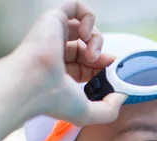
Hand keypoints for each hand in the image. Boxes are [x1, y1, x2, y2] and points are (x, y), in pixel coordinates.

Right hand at [10, 1, 125, 124]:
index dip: (104, 66)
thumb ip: (110, 110)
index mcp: (60, 73)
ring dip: (97, 39)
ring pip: (84, 27)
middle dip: (102, 55)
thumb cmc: (55, 101)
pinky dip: (89, 18)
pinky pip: (76, 6)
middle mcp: (55, 52)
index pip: (88, 65)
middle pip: (88, 47)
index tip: (111, 73)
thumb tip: (122, 97)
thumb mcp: (88, 113)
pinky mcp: (53, 18)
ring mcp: (53, 35)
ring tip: (92, 54)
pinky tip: (86, 35)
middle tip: (105, 65)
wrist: (34, 84)